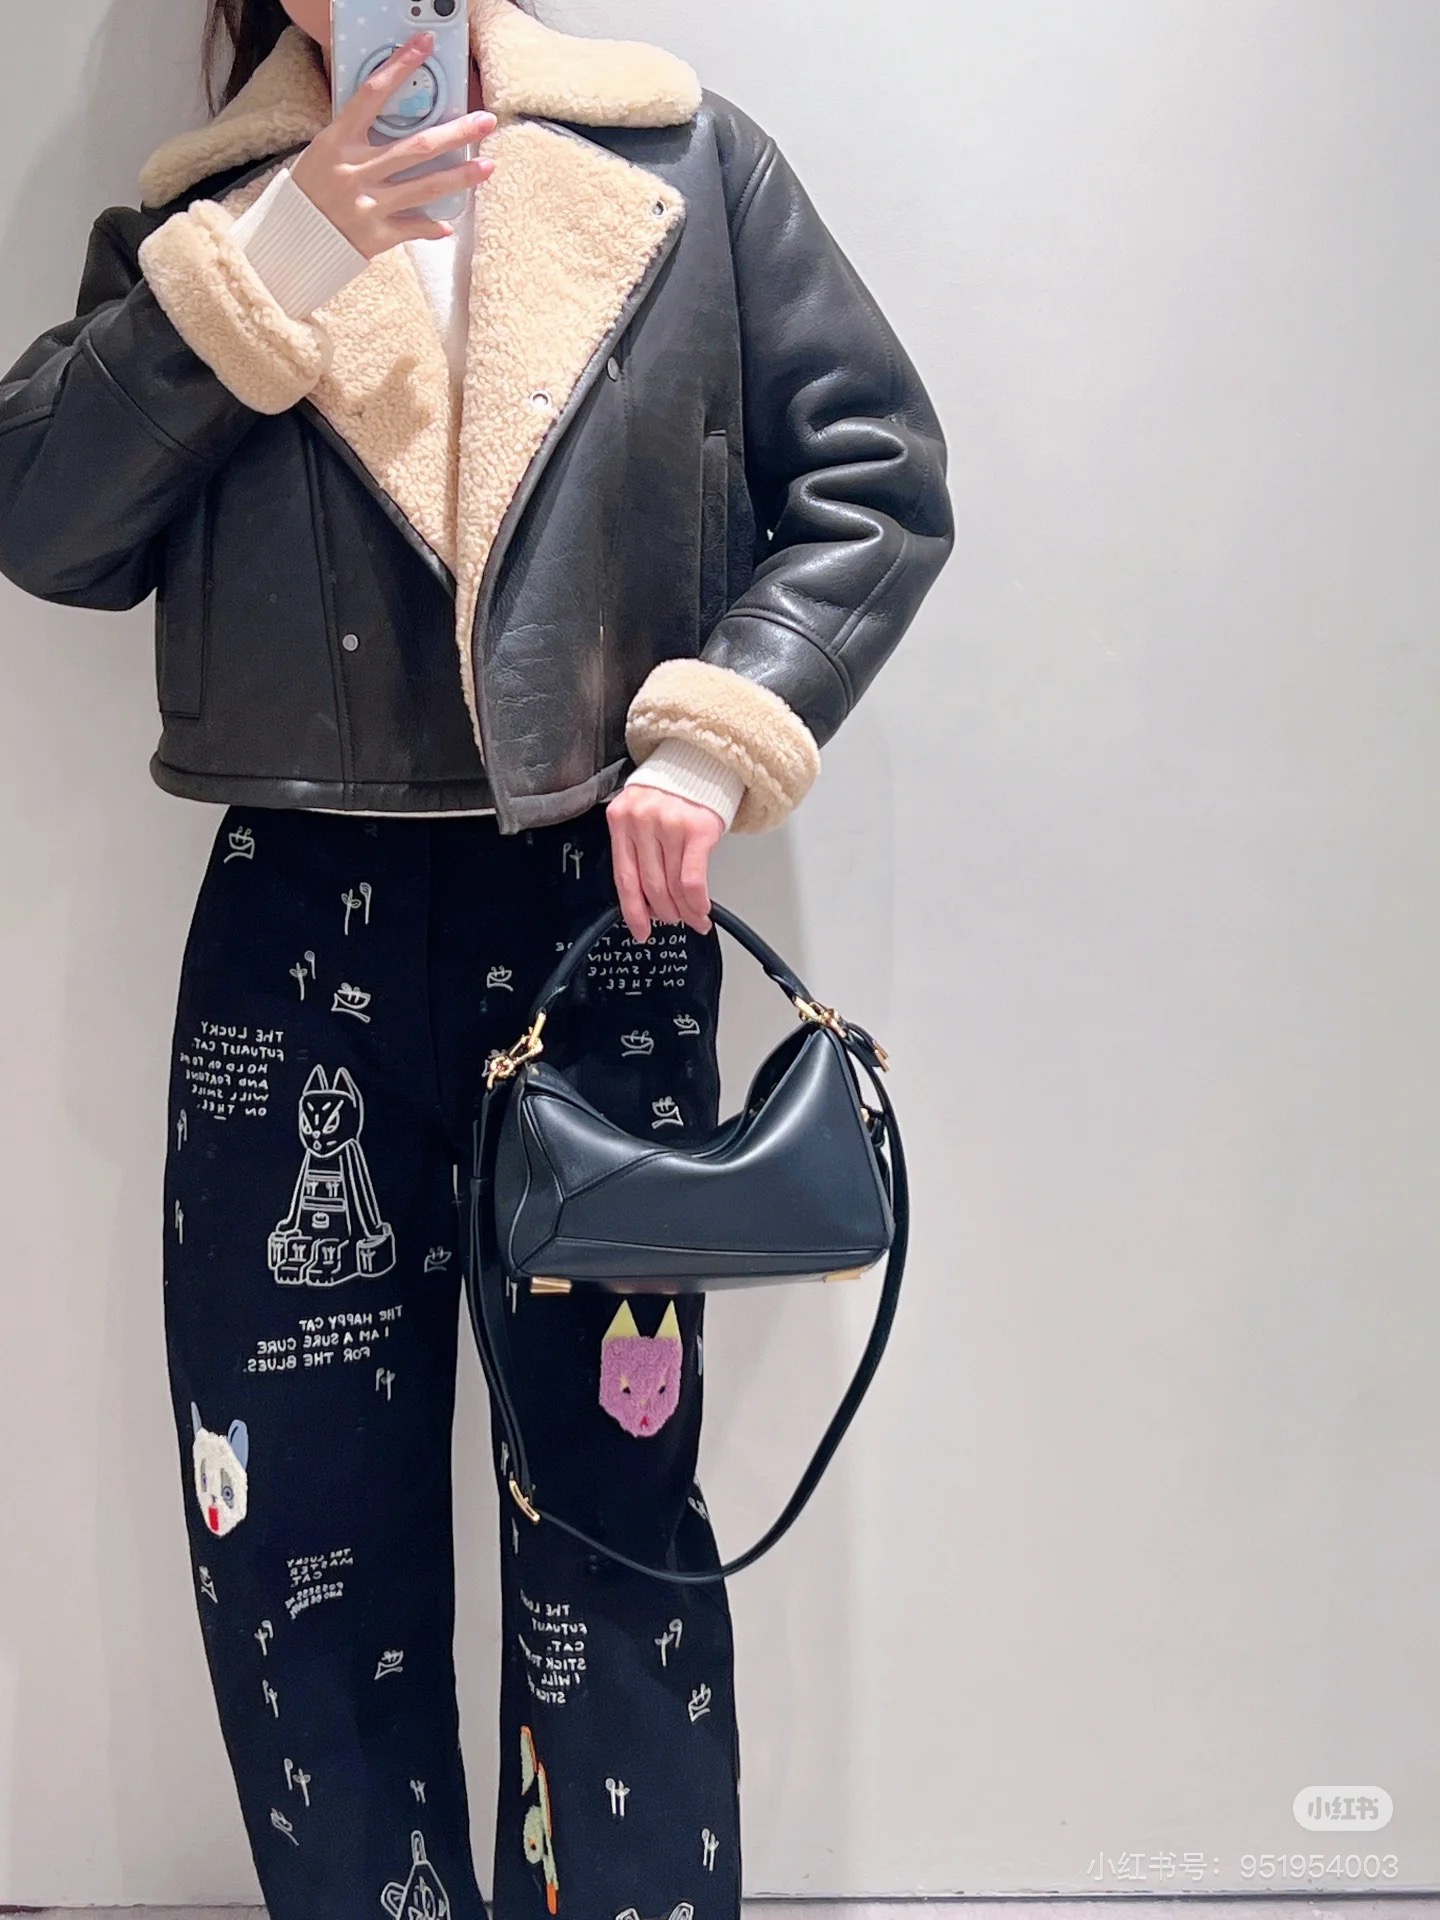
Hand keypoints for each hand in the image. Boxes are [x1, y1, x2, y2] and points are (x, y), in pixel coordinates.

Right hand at [290, 32, 496, 252]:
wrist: (291, 238)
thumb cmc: (313, 187)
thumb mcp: (326, 151)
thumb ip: (358, 136)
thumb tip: (398, 116)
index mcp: (337, 142)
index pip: (372, 94)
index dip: (400, 66)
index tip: (425, 45)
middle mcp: (354, 171)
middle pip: (415, 147)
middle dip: (455, 134)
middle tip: (485, 121)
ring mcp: (366, 205)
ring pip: (423, 188)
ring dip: (459, 178)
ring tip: (488, 167)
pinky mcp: (374, 236)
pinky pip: (411, 228)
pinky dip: (431, 227)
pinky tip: (449, 224)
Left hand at [606, 785, 723, 943]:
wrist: (700, 758)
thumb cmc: (672, 790)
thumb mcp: (642, 814)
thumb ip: (639, 849)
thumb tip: (648, 899)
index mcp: (621, 819)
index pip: (624, 877)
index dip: (633, 911)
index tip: (640, 931)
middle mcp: (643, 821)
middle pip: (651, 885)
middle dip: (665, 913)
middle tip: (674, 922)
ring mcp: (670, 825)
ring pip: (673, 886)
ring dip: (685, 911)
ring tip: (693, 919)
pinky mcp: (698, 829)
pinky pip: (693, 879)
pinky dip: (698, 901)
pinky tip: (702, 909)